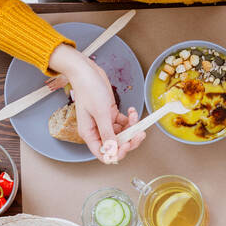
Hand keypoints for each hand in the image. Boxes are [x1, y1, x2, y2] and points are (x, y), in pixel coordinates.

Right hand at [48, 45, 145, 164]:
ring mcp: (104, 123)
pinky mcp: (110, 115)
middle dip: (129, 140)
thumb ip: (107, 133)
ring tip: (134, 116)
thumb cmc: (88, 88)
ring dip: (132, 128)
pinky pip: (124, 124)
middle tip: (138, 133)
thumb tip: (112, 152)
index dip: (117, 153)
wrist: (87, 71)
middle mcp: (97, 131)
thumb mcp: (100, 113)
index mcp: (89, 134)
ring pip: (122, 135)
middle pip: (116, 146)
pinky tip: (131, 111)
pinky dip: (130, 119)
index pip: (104, 154)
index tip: (127, 145)